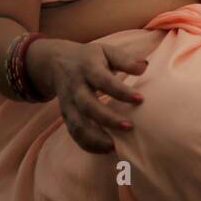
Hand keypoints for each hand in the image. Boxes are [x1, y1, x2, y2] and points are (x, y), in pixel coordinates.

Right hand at [27, 36, 154, 153]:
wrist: (56, 61)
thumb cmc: (90, 57)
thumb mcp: (106, 51)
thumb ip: (125, 59)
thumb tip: (144, 67)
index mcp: (88, 68)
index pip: (104, 81)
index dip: (121, 91)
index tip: (140, 100)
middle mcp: (76, 87)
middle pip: (87, 106)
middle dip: (107, 119)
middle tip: (129, 127)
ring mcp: (68, 103)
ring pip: (77, 124)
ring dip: (95, 138)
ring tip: (115, 147)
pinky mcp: (66, 115)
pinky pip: (73, 133)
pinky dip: (87, 144)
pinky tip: (106, 149)